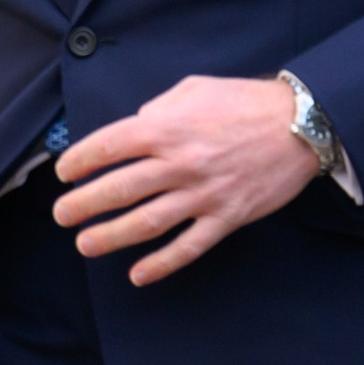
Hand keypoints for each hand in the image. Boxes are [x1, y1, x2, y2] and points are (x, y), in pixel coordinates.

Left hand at [53, 75, 323, 284]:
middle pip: (119, 189)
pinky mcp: (228, 217)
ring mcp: (204, 194)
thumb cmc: (244, 102)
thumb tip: (133, 126)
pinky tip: (138, 275)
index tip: (64, 173)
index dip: (79, 161)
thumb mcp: (193, 90)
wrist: (302, 125)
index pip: (108, 147)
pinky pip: (190, 247)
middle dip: (83, 205)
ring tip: (84, 245)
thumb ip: (157, 109)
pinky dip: (162, 264)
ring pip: (147, 223)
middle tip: (61, 215)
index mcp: (166, 128)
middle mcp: (180, 163)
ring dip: (111, 237)